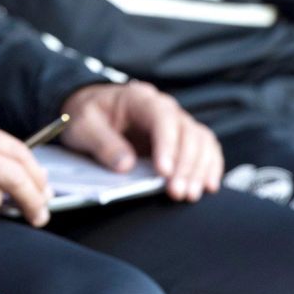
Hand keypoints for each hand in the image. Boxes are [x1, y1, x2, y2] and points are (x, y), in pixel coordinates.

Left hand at [61, 82, 221, 201]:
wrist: (90, 111)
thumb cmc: (87, 115)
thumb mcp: (82, 125)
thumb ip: (102, 143)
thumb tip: (126, 166)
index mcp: (139, 99)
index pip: (162, 118)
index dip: (166, 145)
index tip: (163, 172)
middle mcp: (164, 107)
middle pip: (187, 132)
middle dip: (184, 165)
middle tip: (176, 193)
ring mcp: (175, 122)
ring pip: (200, 140)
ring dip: (199, 169)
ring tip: (189, 195)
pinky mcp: (180, 138)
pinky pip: (205, 147)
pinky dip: (210, 166)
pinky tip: (208, 185)